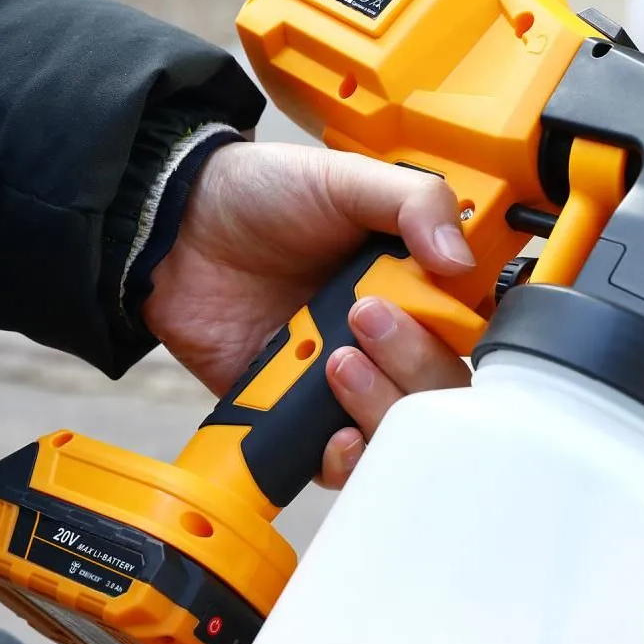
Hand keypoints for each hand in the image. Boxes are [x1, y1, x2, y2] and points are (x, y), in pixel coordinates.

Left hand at [142, 141, 473, 487]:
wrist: (177, 228)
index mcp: (411, 285)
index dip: (458, 334)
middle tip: (364, 318)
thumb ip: (416, 202)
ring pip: (396, 433)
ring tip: (338, 365)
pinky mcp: (296, 414)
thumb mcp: (346, 178)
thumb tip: (460, 260)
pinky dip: (343, 459)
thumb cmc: (262, 194)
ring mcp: (343, 381)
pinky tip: (332, 433)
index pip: (466, 333)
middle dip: (414, 366)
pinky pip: (338, 464)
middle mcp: (386, 340)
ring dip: (381, 411)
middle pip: (439, 390)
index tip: (430, 308)